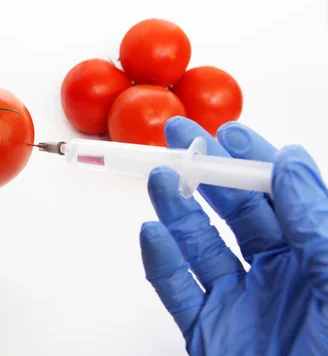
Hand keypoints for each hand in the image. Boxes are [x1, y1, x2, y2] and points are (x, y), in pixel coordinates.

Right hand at [140, 117, 327, 354]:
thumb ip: (315, 222)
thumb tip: (293, 162)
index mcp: (318, 259)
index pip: (282, 197)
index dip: (254, 160)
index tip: (228, 131)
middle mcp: (280, 276)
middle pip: (236, 213)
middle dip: (208, 174)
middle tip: (180, 142)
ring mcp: (241, 303)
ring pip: (202, 245)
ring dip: (179, 210)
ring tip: (162, 181)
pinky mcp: (209, 331)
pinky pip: (178, 290)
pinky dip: (161, 261)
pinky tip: (152, 234)